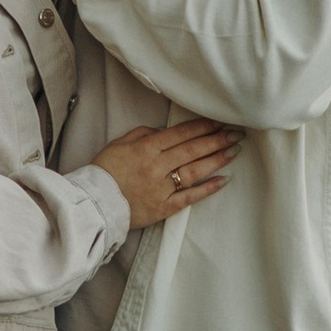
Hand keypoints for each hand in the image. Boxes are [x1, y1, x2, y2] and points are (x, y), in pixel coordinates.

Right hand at [93, 117, 240, 228]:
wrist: (94, 203)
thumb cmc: (105, 171)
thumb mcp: (120, 143)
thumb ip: (144, 134)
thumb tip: (165, 132)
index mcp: (146, 148)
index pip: (181, 134)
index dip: (202, 127)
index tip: (219, 122)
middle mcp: (157, 166)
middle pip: (193, 150)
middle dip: (217, 140)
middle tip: (236, 134)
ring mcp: (162, 188)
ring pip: (195, 171)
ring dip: (217, 159)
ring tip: (234, 151)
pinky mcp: (164, 208)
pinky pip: (190, 197)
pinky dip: (207, 189)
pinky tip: (223, 180)